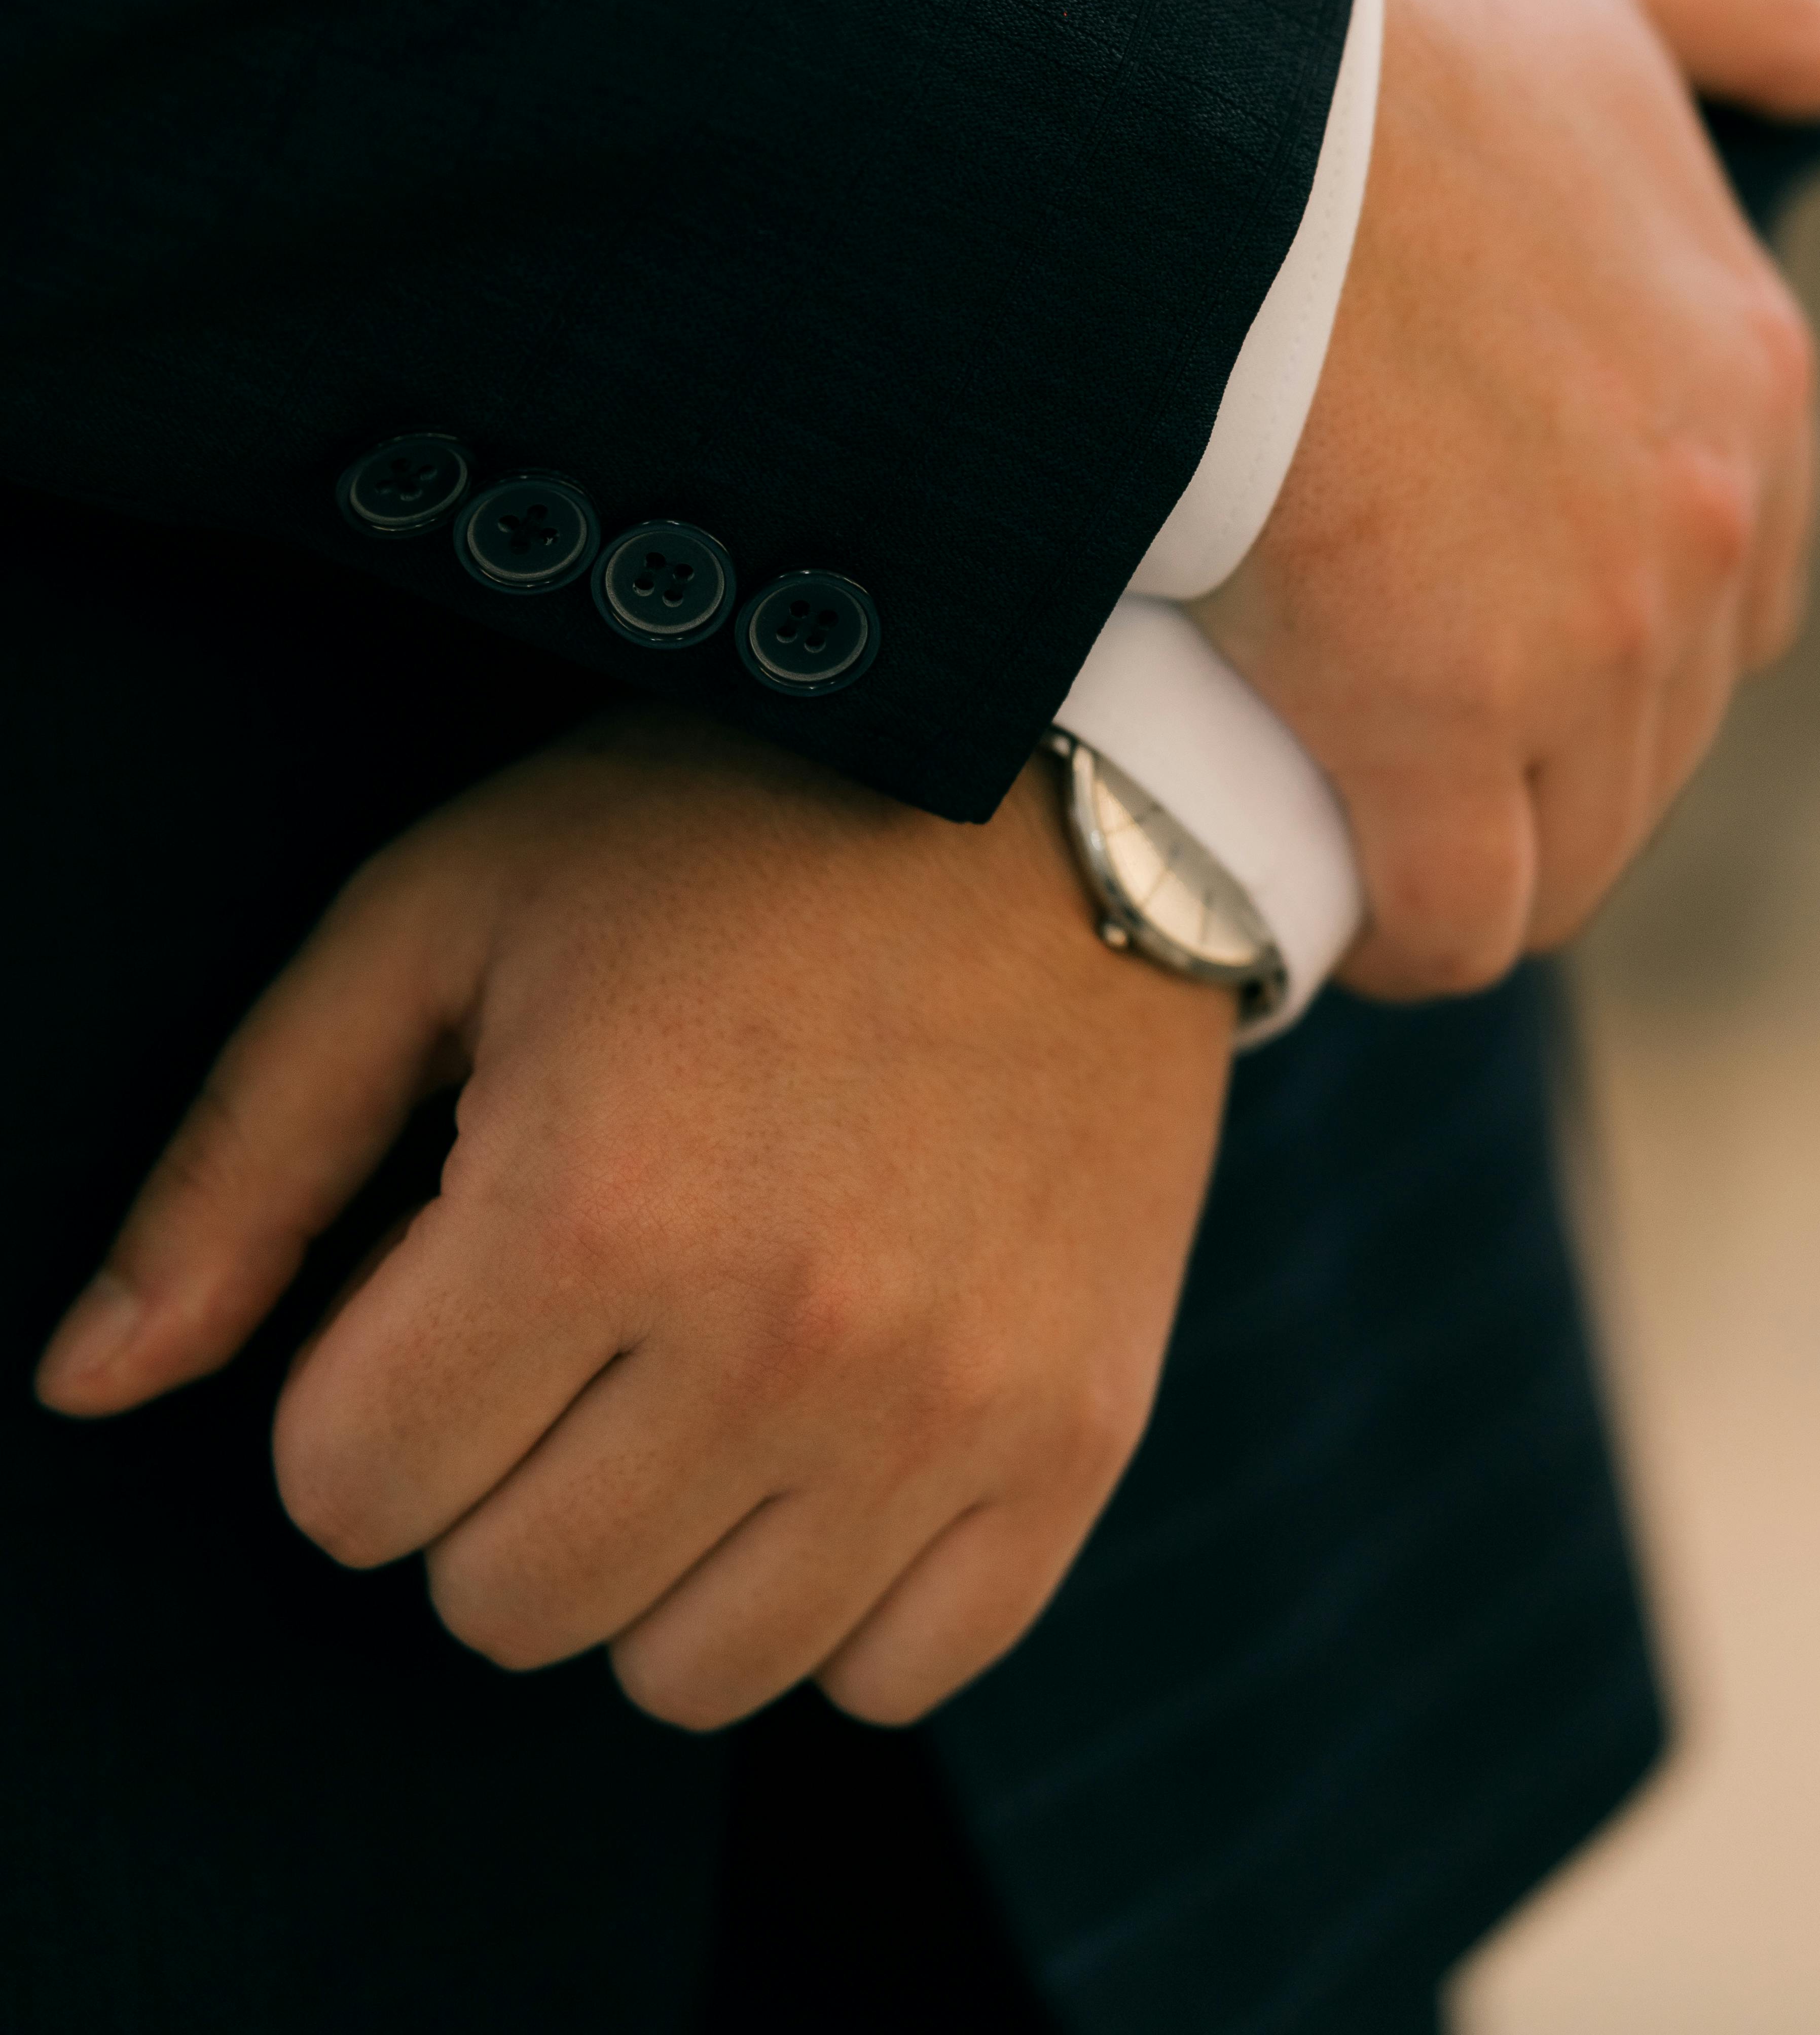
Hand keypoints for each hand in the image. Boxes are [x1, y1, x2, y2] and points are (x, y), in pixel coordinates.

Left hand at [34, 715, 1233, 1725]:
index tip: (436, 1279)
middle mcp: (778, 1337)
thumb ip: (243, 1162)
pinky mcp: (1076, 1439)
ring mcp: (948, 1404)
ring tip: (696, 1371)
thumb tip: (83, 1386)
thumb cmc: (714, 833)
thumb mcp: (439, 919)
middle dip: (487, 1476)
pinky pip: (894, 1675)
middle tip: (570, 1316)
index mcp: (589, 1204)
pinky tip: (830, 1431)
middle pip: (504, 1604)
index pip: (345, 1492)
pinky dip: (835, 1597)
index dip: (354, 1391)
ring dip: (651, 1554)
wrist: (1052, 789)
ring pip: (689, 1674)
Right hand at [1195, 0, 1819, 996]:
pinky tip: (1322, 907)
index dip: (1608, 634)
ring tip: (1336, 826)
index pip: (1730, 597)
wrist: (1186, 90)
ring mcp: (1579, 639)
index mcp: (1743, 372)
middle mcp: (1699, 523)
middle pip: (1649, 739)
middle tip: (1382, 737)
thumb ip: (1759, 8)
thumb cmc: (1356, 10)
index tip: (1482, 630)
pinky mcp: (1428, 723)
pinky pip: (1450, 911)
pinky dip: (1400, 929)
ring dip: (1472, 859)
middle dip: (1535, 759)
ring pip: (1563, 846)